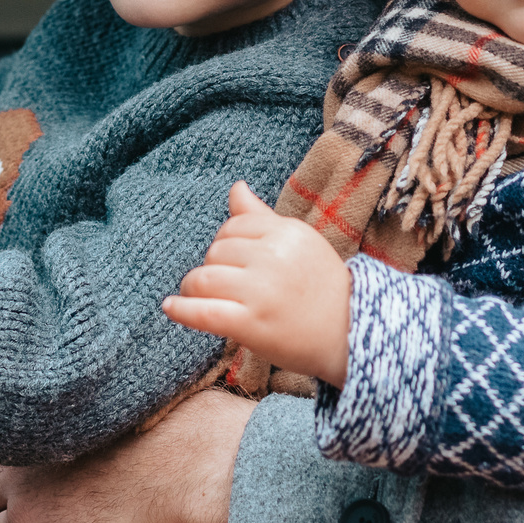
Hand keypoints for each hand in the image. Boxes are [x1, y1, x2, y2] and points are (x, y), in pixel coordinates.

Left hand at [0, 387, 253, 522]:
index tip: (50, 457)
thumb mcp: (162, 387)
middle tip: (37, 493)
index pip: (14, 412)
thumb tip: (140, 389)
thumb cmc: (204, 428)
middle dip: (2, 472)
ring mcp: (27, 476)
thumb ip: (129, 391)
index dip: (29, 439)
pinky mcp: (30, 522)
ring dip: (4, 510)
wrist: (208, 471)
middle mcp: (35, 426)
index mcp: (64, 393)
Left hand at [161, 182, 350, 387]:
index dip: (226, 242)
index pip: (233, 225)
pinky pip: (203, 312)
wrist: (352, 335)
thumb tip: (236, 187)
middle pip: (215, 251)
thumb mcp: (299, 243)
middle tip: (223, 284)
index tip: (231, 261)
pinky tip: (171, 308)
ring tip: (195, 296)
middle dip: (212, 266)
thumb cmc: (322, 288)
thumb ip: (262, 216)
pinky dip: (181, 310)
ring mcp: (261, 292)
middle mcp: (273, 257)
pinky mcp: (252, 325)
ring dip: (192, 288)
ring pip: (203, 278)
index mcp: (287, 232)